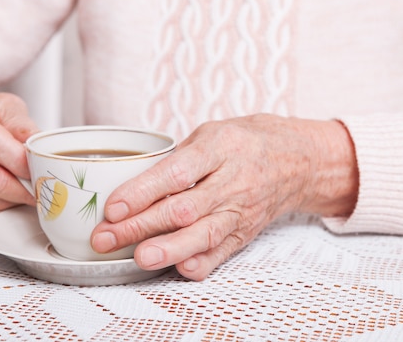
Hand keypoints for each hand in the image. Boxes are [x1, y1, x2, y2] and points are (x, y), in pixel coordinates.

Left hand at [91, 114, 357, 280]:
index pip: (175, 173)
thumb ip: (175, 158)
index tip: (113, 207)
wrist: (296, 160)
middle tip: (106, 237)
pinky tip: (179, 268)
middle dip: (140, 226)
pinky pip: (224, 252)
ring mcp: (242, 209)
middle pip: (183, 208)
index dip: (142, 192)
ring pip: (203, 234)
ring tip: (139, 258)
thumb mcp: (210, 134)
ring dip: (167, 249)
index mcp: (220, 148)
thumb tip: (130, 185)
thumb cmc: (244, 143)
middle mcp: (233, 181)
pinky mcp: (247, 231)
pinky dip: (202, 263)